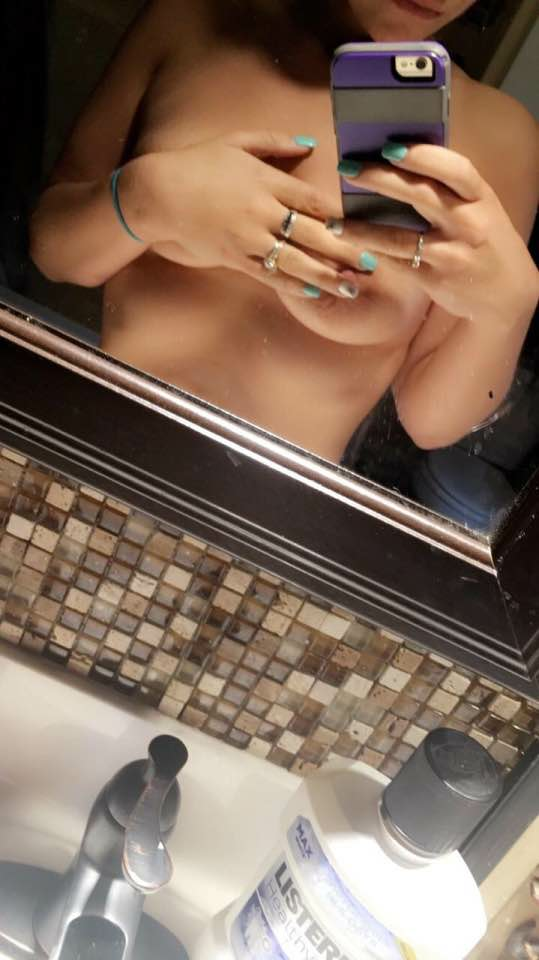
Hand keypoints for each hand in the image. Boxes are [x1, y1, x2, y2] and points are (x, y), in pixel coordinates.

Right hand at [123, 131, 368, 298]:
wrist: (157, 192)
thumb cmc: (197, 164)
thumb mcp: (236, 142)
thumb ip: (276, 143)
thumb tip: (311, 144)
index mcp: (266, 180)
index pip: (313, 201)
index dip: (342, 216)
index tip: (367, 226)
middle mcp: (262, 211)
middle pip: (312, 234)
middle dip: (345, 251)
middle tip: (372, 264)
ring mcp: (248, 237)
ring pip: (295, 260)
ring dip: (326, 276)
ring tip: (351, 287)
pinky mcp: (234, 257)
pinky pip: (269, 274)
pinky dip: (293, 284)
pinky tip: (314, 292)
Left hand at [337, 142, 538, 326]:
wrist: (507, 293)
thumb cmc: (485, 240)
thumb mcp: (480, 209)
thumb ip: (449, 189)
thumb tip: (399, 160)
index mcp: (481, 197)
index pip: (454, 169)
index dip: (422, 156)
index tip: (389, 147)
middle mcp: (468, 223)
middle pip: (419, 195)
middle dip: (379, 180)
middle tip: (346, 169)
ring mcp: (451, 253)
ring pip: (399, 237)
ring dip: (361, 228)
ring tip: (333, 222)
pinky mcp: (435, 278)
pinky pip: (396, 262)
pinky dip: (372, 252)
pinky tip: (351, 245)